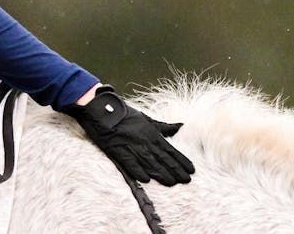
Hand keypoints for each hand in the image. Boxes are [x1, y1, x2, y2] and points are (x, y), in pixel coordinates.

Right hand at [64, 84, 194, 185]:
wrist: (102, 109)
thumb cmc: (124, 114)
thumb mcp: (146, 118)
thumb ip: (163, 126)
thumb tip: (181, 126)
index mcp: (151, 133)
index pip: (170, 149)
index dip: (181, 160)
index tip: (191, 170)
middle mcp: (144, 141)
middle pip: (162, 158)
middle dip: (175, 170)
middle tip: (186, 180)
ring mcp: (131, 146)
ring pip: (149, 162)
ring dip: (161, 173)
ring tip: (171, 183)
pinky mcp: (118, 150)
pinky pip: (129, 162)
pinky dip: (137, 170)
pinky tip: (145, 179)